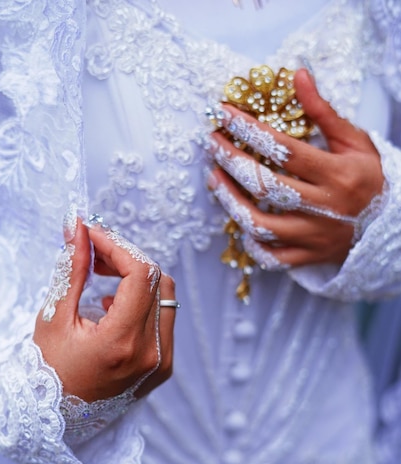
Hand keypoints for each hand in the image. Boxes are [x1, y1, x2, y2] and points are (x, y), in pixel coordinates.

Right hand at [33, 219, 175, 401]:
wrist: (57, 418)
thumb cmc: (49, 371)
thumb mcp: (55, 317)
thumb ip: (73, 269)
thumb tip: (79, 229)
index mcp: (124, 343)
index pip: (141, 274)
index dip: (118, 246)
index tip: (94, 235)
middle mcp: (151, 354)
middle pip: (159, 281)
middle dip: (128, 259)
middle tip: (95, 254)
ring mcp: (161, 363)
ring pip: (166, 298)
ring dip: (137, 280)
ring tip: (101, 279)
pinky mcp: (162, 368)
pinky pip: (163, 320)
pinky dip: (143, 304)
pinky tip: (112, 306)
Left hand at [206, 68, 384, 266]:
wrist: (390, 223)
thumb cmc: (369, 178)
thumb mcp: (354, 140)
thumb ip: (323, 111)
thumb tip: (297, 75)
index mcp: (337, 174)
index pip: (285, 150)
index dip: (251, 131)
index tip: (225, 115)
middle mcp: (324, 206)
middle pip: (266, 185)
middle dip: (232, 161)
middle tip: (212, 143)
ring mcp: (314, 235)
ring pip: (263, 224)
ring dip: (232, 202)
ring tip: (215, 179)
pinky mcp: (309, 256)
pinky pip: (273, 257)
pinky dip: (252, 244)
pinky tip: (239, 224)